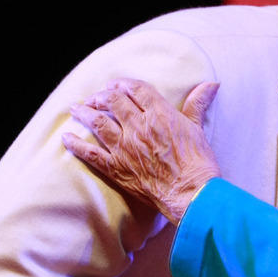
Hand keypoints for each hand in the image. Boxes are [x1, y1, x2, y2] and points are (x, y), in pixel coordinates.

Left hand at [63, 78, 221, 224]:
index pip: (136, 89)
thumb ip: (198, 104)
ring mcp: (125, 147)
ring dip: (84, 112)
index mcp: (160, 114)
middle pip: (113, 101)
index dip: (124, 84)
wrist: (191, 193)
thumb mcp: (198, 128)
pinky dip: (75, 144)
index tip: (117, 85)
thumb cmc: (198, 162)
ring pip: (97, 122)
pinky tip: (67, 138)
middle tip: (96, 97)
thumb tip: (210, 84)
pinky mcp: (116, 167)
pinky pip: (89, 153)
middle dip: (102, 95)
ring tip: (76, 109)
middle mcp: (139, 127)